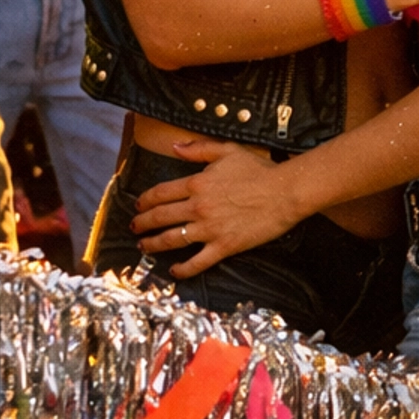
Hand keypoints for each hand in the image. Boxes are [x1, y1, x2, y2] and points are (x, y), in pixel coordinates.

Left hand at [130, 136, 300, 276]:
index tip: (137, 205)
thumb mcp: (226, 151)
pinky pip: (198, 261)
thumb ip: (198, 149)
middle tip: (134, 228)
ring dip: (154, 244)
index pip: (161, 193)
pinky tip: (174, 271)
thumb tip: (174, 147)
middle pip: (161, 217)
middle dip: (143, 223)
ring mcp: (210, 229)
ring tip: (144, 246)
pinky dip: (183, 269)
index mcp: (196, 183)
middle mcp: (198, 207)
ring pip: (173, 240)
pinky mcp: (224, 246)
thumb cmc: (258, 170)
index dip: (145, 200)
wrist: (284, 192)